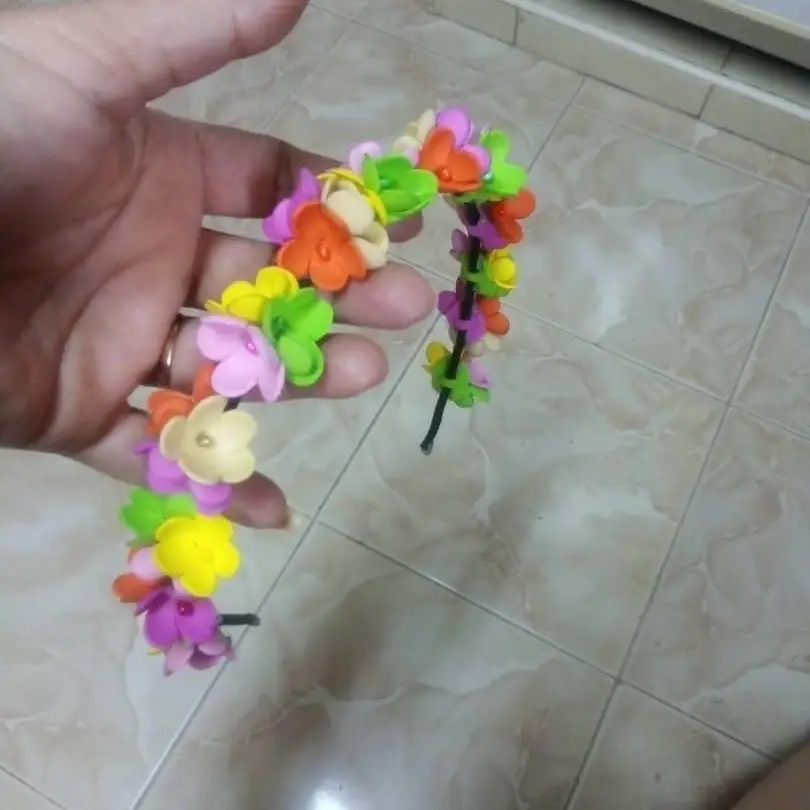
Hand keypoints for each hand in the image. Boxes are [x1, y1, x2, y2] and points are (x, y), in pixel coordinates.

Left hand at [0, 0, 433, 527]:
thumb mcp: (83, 72)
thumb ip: (190, 32)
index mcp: (159, 175)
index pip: (270, 189)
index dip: (335, 206)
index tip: (399, 223)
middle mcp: (152, 259)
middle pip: (269, 285)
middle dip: (340, 297)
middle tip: (406, 309)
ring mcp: (121, 339)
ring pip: (230, 368)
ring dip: (301, 379)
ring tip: (361, 377)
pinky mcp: (78, 413)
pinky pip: (158, 453)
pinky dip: (216, 479)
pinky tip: (275, 505)